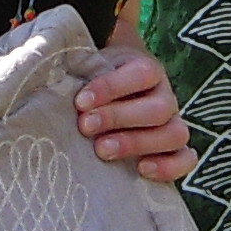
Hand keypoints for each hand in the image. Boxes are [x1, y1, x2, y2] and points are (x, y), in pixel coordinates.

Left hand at [77, 47, 193, 184]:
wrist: (105, 98)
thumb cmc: (90, 81)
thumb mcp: (85, 66)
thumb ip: (73, 65)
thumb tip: (45, 60)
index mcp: (146, 69)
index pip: (142, 73)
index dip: (112, 87)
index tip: (80, 101)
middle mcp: (164, 96)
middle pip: (158, 108)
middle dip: (119, 118)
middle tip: (85, 127)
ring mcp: (172, 123)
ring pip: (174, 134)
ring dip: (137, 143)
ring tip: (102, 150)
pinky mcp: (173, 150)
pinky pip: (185, 159)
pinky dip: (169, 167)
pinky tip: (141, 170)